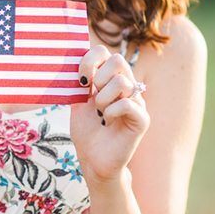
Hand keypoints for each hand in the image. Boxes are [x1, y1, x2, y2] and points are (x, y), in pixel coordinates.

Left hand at [70, 45, 149, 184]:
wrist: (93, 160)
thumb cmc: (87, 132)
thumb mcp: (77, 103)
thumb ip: (78, 83)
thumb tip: (72, 62)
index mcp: (110, 80)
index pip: (106, 53)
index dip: (90, 60)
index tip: (80, 79)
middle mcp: (126, 87)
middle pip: (118, 60)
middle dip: (99, 78)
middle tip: (92, 97)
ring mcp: (136, 102)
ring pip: (123, 82)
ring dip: (103, 98)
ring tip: (100, 113)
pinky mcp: (142, 119)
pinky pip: (127, 104)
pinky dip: (111, 111)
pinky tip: (107, 121)